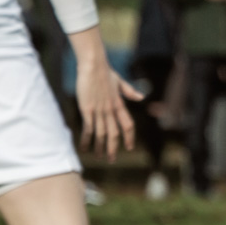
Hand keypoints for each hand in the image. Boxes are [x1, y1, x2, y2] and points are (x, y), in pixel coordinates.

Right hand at [74, 44, 139, 158]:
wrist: (93, 65)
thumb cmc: (105, 72)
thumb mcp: (120, 82)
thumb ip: (129, 91)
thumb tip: (142, 97)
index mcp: (119, 104)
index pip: (128, 124)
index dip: (129, 137)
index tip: (129, 147)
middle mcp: (111, 110)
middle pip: (115, 133)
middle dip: (113, 148)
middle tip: (112, 159)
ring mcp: (99, 110)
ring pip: (101, 134)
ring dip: (100, 147)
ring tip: (98, 157)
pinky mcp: (87, 109)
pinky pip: (89, 128)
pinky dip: (87, 139)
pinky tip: (84, 147)